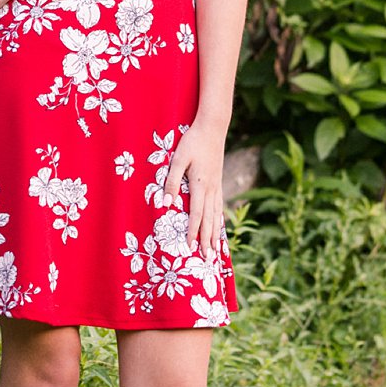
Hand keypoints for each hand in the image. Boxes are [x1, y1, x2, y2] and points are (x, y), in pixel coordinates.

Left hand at [163, 122, 227, 260]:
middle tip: (208, 259)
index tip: (190, 246)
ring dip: (215, 234)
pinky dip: (219, 220)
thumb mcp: (177, 159)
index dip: (193, 231)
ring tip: (216, 250)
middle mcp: (211, 188)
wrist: (213, 128)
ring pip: (216, 215)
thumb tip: (166, 203)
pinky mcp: (218, 181)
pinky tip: (219, 226)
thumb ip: (171, 182)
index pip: (196, 214)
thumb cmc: (192, 142)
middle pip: (209, 219)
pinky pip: (219, 206)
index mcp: (200, 184)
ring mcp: (217, 185)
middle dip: (207, 240)